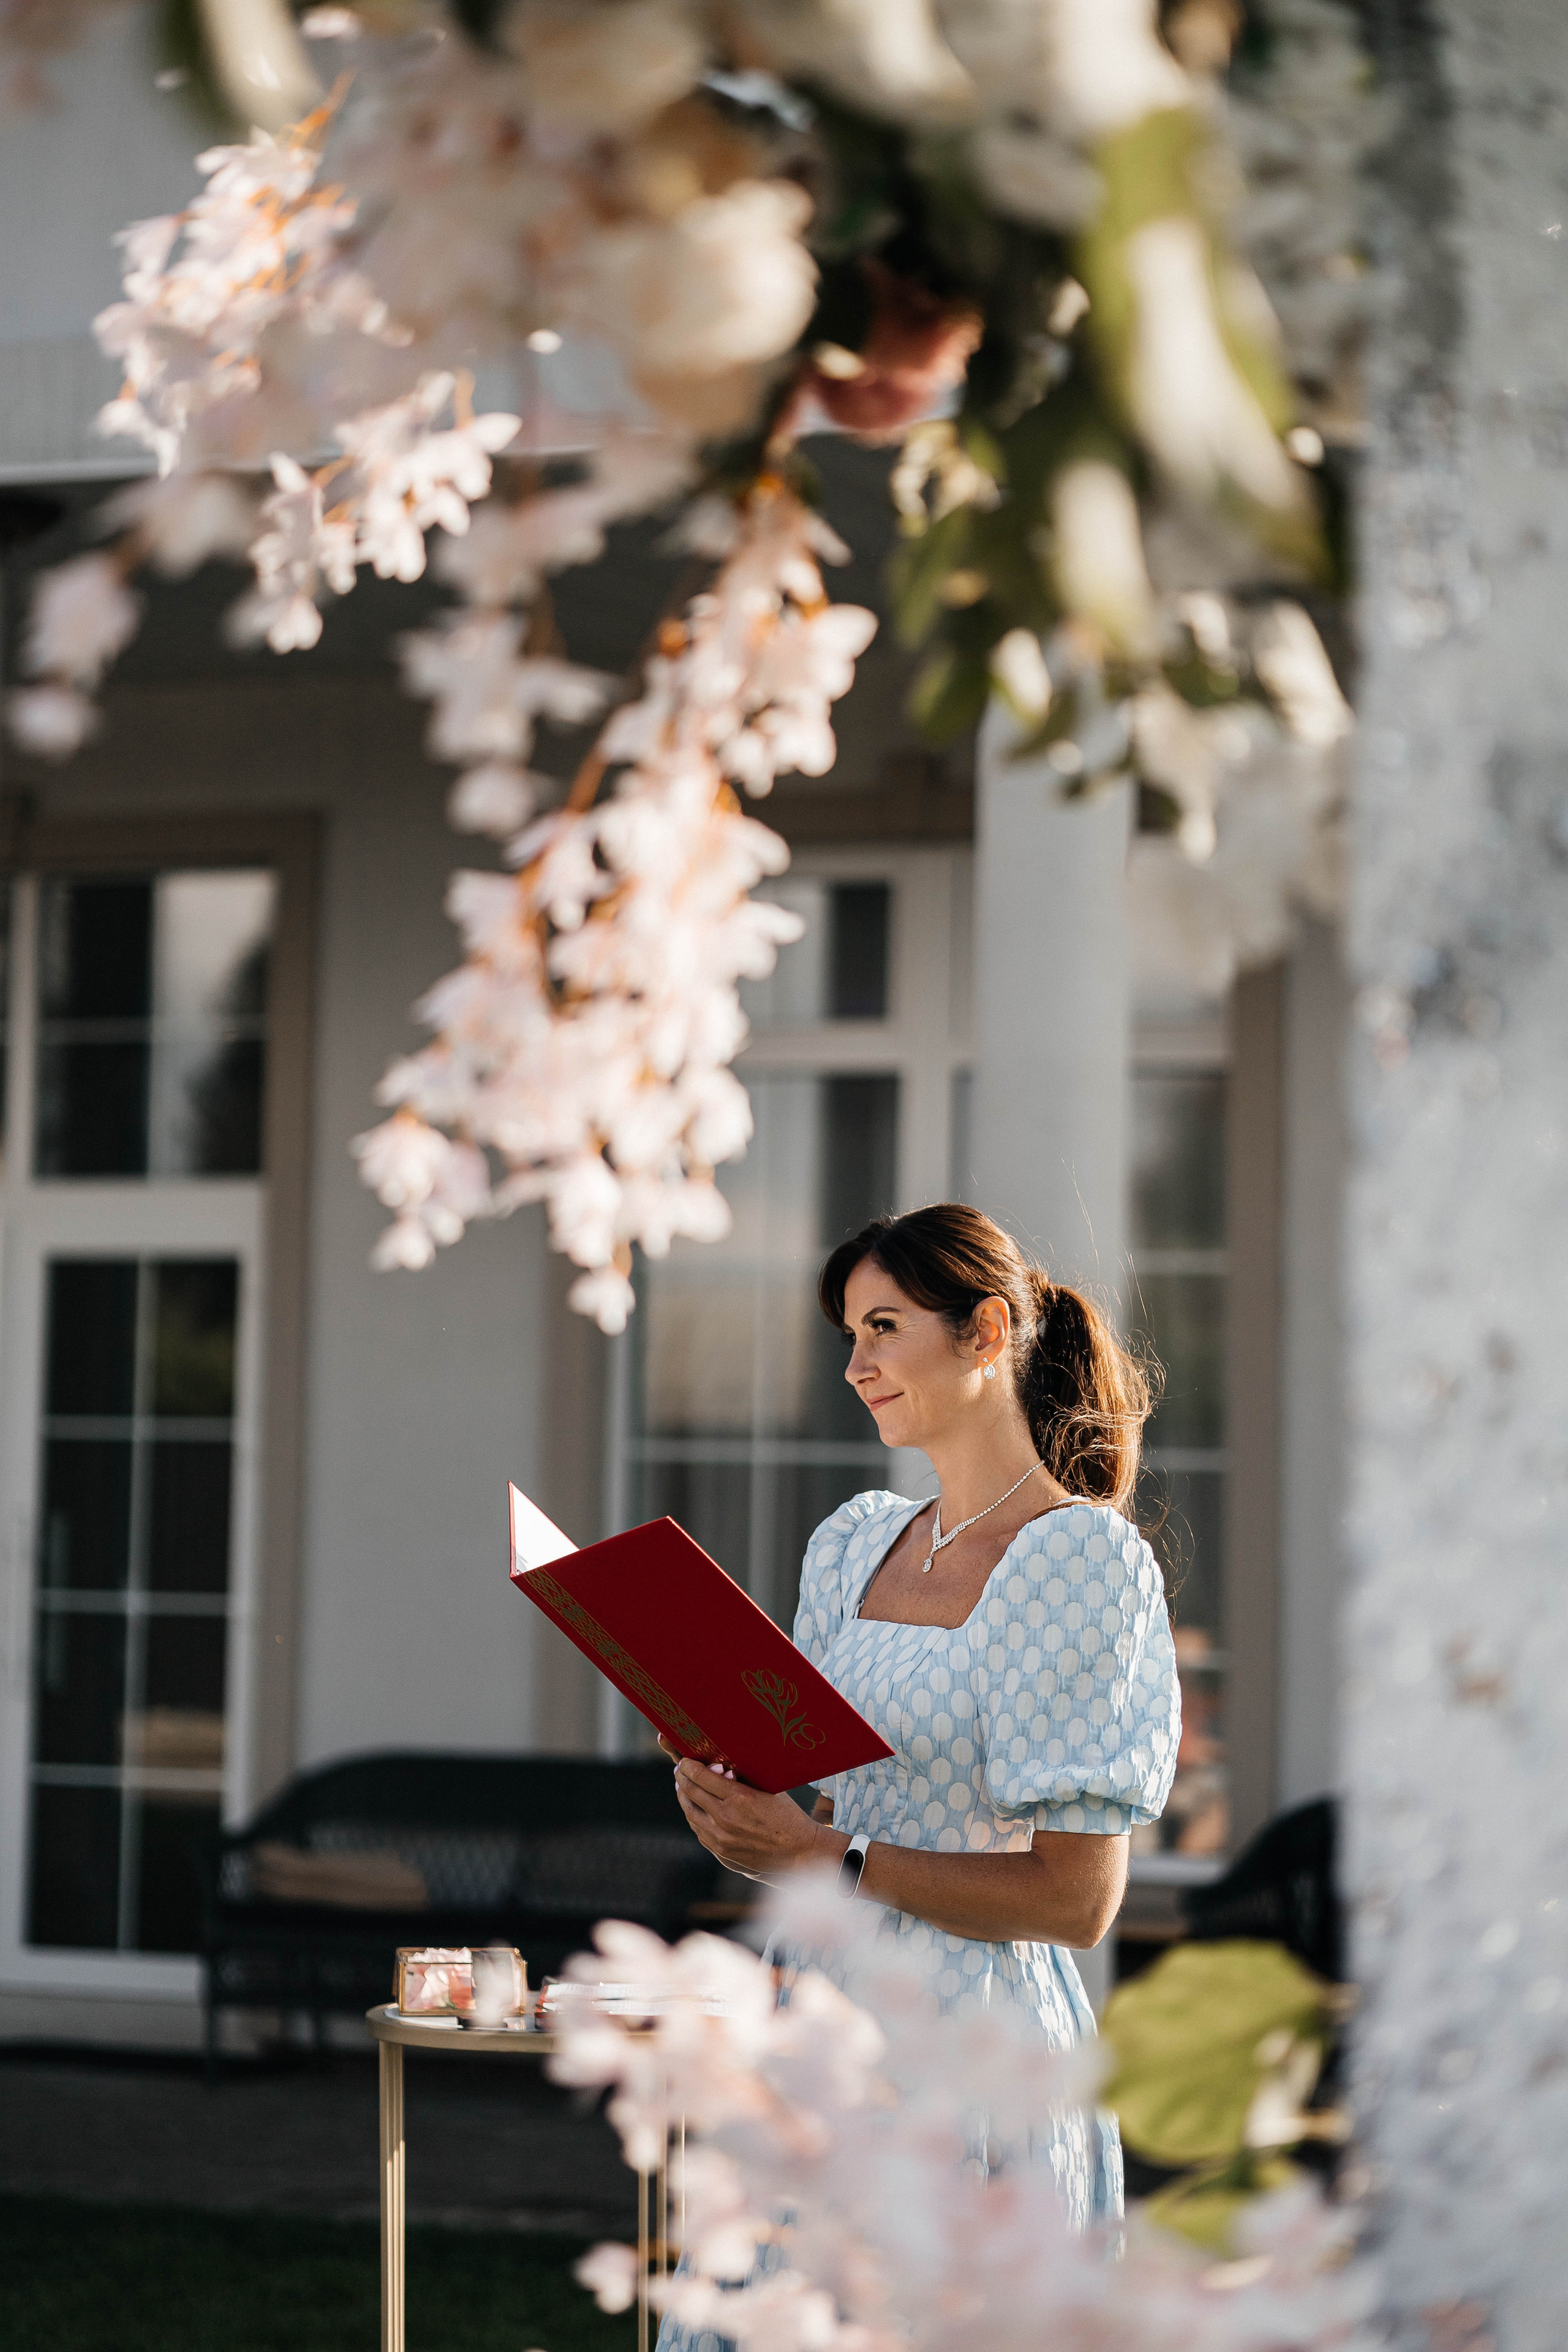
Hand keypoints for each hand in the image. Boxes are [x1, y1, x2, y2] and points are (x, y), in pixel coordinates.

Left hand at [662, 1745, 835, 1880]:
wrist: (798, 1851)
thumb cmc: (786, 1815)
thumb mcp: (768, 1788)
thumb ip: (743, 1776)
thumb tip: (719, 1763)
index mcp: (739, 1797)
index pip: (701, 1776)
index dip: (688, 1765)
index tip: (684, 1759)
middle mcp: (726, 1818)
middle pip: (691, 1793)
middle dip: (681, 1778)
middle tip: (679, 1770)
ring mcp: (721, 1838)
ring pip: (691, 1813)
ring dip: (684, 1797)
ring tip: (683, 1787)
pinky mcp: (721, 1852)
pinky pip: (698, 1831)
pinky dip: (693, 1816)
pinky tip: (694, 1808)